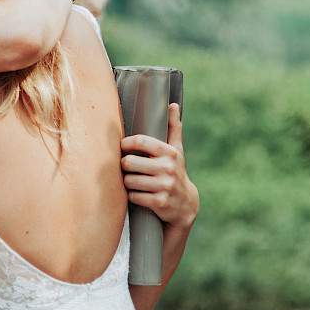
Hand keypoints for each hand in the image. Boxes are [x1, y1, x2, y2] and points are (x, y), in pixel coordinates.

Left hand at [120, 103, 197, 230]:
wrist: (186, 204)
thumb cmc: (176, 171)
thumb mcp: (176, 150)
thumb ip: (173, 128)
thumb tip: (173, 105)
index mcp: (169, 152)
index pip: (140, 141)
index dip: (126, 143)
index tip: (123, 147)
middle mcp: (168, 168)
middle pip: (129, 162)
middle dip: (124, 166)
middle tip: (127, 167)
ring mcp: (164, 186)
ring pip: (129, 180)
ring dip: (127, 182)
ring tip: (131, 180)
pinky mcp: (159, 202)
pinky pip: (133, 196)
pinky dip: (131, 195)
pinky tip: (137, 193)